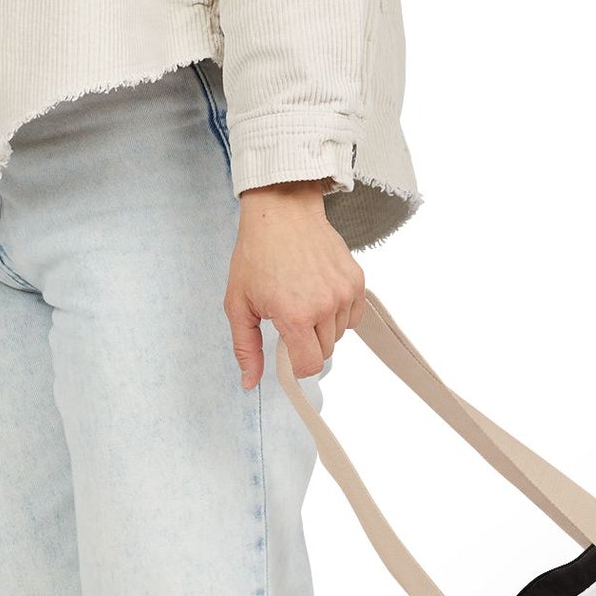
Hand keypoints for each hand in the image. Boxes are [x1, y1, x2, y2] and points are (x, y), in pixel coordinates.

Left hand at [224, 181, 365, 388]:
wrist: (281, 213)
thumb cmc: (256, 255)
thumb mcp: (238, 304)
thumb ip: (246, 348)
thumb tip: (250, 382)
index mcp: (295, 316)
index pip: (310, 365)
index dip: (296, 365)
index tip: (286, 350)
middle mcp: (325, 306)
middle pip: (324, 352)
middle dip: (307, 343)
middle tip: (289, 317)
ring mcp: (344, 292)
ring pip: (339, 335)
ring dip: (322, 328)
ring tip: (304, 300)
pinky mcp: (356, 280)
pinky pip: (353, 315)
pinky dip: (339, 313)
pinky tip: (320, 294)